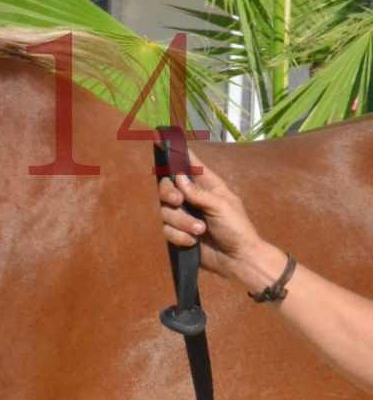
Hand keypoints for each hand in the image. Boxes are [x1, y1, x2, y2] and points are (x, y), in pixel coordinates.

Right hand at [158, 148, 286, 292]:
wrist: (238, 260)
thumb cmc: (237, 229)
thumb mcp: (221, 206)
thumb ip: (198, 192)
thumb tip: (177, 176)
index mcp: (207, 186)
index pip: (190, 165)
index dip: (176, 153)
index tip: (160, 139)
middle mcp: (192, 198)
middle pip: (167, 186)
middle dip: (169, 194)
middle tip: (178, 201)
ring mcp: (184, 216)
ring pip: (165, 211)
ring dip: (182, 222)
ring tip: (200, 231)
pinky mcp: (178, 233)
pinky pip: (166, 230)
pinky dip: (179, 236)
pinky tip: (193, 242)